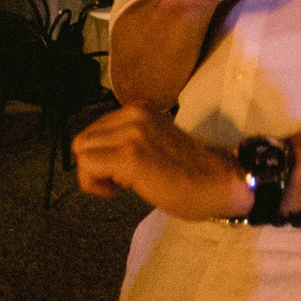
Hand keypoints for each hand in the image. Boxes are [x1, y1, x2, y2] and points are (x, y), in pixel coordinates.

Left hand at [72, 104, 251, 220]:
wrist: (218, 183)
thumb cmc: (189, 172)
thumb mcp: (153, 141)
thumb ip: (127, 138)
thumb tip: (98, 153)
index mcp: (138, 108)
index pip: (95, 129)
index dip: (103, 155)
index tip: (123, 171)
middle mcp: (132, 114)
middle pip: (83, 140)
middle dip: (94, 164)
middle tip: (120, 181)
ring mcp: (131, 133)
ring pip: (82, 152)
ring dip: (94, 174)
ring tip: (122, 185)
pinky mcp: (129, 155)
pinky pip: (88, 167)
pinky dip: (94, 184)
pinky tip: (118, 191)